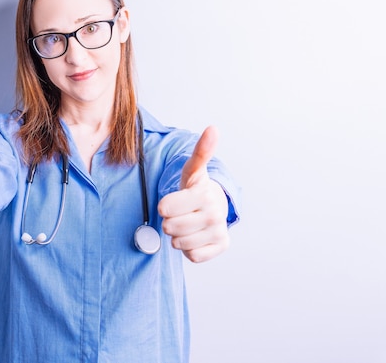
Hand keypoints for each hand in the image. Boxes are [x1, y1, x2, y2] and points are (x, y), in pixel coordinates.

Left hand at [158, 126, 229, 262]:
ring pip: (180, 244)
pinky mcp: (221, 247)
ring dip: (178, 236)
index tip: (170, 202)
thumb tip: (213, 128)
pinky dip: (189, 249)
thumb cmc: (195, 189)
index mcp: (203, 194)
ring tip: (187, 224)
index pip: (166, 209)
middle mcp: (215, 214)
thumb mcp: (192, 170)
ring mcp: (219, 232)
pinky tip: (195, 236)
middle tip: (180, 214)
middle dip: (170, 222)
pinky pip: (192, 256)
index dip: (164, 207)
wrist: (213, 207)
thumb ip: (200, 152)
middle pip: (171, 228)